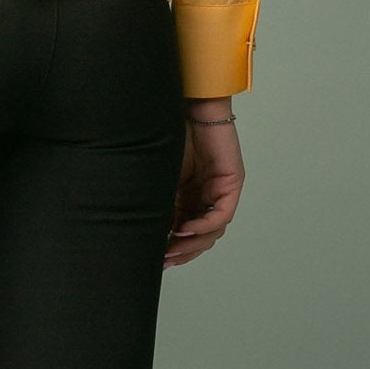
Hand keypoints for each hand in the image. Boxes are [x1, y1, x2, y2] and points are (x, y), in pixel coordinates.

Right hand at [166, 106, 242, 266]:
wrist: (185, 107)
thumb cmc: (167, 134)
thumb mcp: (157, 178)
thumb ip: (156, 203)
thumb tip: (138, 232)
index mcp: (188, 197)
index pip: (185, 233)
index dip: (173, 250)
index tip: (157, 261)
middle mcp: (206, 197)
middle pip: (201, 237)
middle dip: (184, 252)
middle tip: (165, 260)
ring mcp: (220, 191)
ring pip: (213, 231)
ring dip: (194, 244)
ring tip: (173, 248)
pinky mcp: (231, 183)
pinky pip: (221, 214)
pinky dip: (204, 226)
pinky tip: (186, 230)